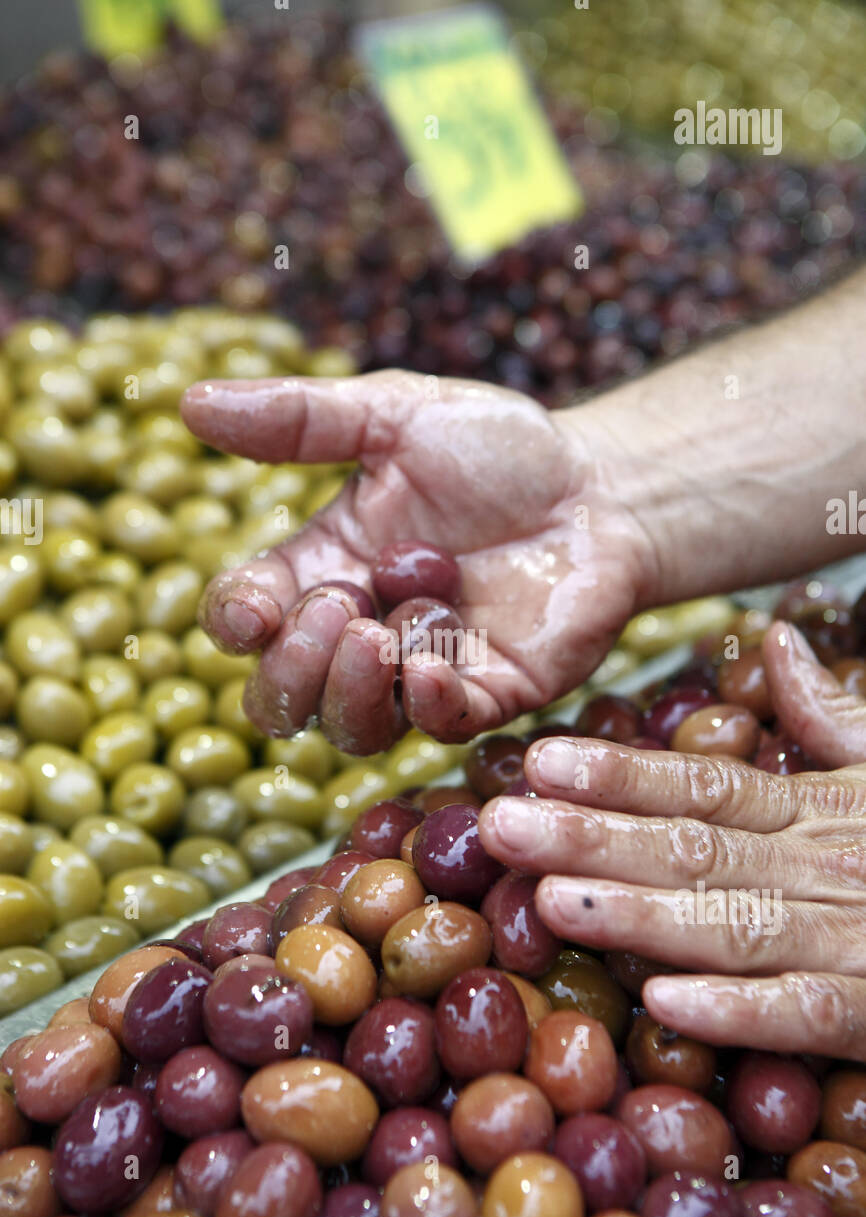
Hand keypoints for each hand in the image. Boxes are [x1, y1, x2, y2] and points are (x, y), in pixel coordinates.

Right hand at [181, 371, 654, 753]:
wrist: (603, 488)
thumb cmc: (499, 450)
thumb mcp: (397, 414)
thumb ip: (303, 419)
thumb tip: (189, 402)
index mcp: (325, 567)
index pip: (247, 618)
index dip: (237, 622)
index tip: (256, 606)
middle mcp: (362, 633)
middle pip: (282, 697)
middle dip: (290, 668)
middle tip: (338, 610)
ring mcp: (421, 672)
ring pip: (349, 727)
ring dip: (349, 689)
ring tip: (381, 632)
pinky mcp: (488, 695)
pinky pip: (437, 726)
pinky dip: (425, 700)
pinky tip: (433, 660)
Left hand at [479, 620, 865, 1060]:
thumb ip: (830, 716)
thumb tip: (774, 645)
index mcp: (820, 810)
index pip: (704, 785)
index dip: (618, 775)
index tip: (538, 762)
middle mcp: (827, 865)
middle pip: (696, 846)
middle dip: (593, 836)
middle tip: (497, 825)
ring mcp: (856, 937)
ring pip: (736, 921)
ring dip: (643, 913)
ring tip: (550, 899)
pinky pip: (808, 1012)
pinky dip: (741, 1009)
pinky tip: (664, 1001)